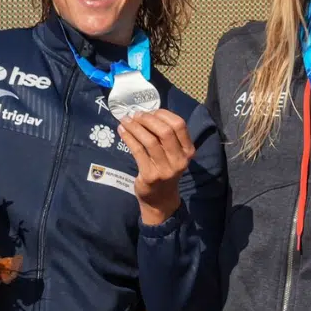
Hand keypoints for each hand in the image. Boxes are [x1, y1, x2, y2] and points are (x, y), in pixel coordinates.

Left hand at [117, 109, 194, 224]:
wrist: (160, 199)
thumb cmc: (166, 170)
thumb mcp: (174, 154)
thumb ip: (167, 137)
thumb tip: (146, 113)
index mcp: (188, 151)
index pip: (179, 125)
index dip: (163, 114)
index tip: (150, 111)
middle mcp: (180, 160)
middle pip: (165, 131)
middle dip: (148, 119)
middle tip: (135, 115)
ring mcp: (165, 169)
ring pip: (149, 140)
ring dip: (135, 127)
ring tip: (125, 121)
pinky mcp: (150, 175)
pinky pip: (138, 151)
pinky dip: (128, 138)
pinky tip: (122, 131)